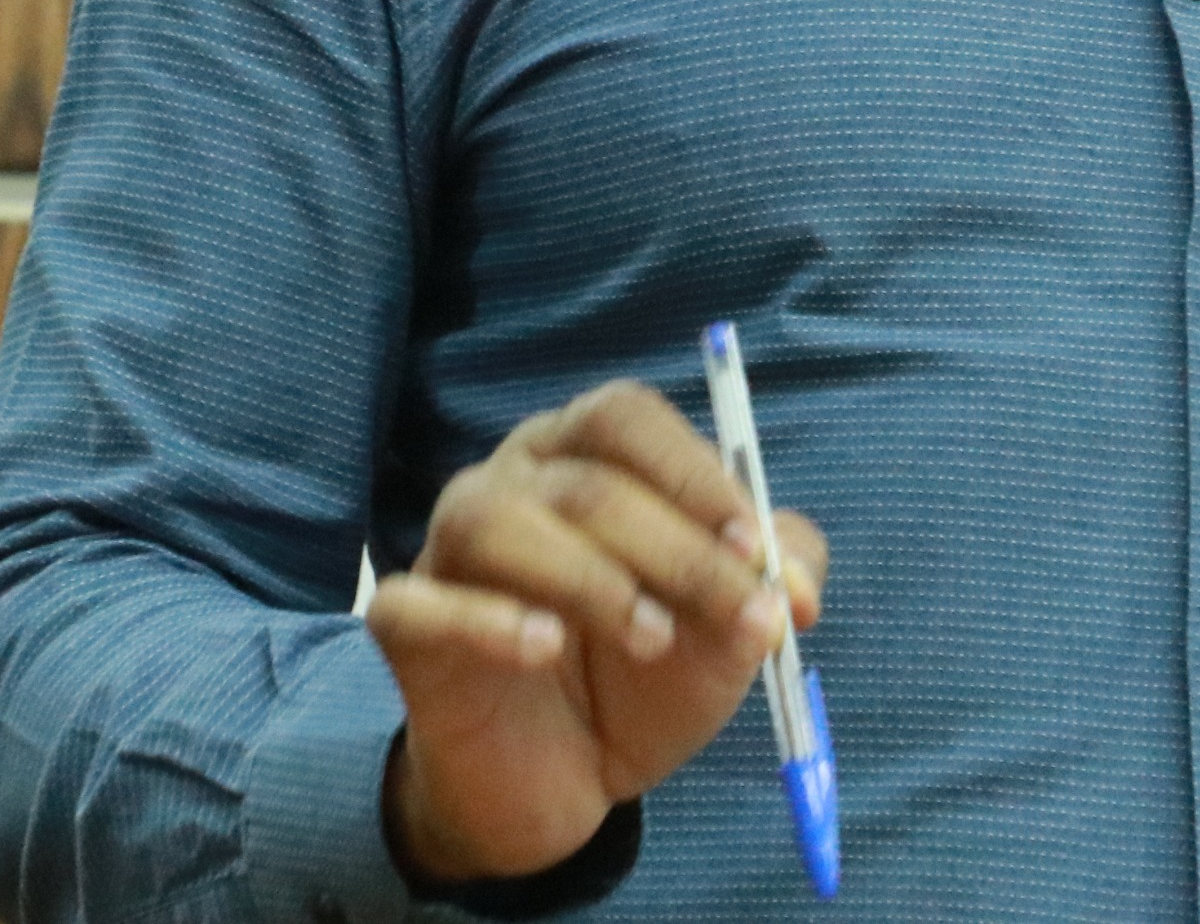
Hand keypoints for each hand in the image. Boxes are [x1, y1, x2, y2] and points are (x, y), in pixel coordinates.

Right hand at [368, 380, 828, 883]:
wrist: (565, 778)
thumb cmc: (645, 673)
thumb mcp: (727, 628)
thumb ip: (771, 585)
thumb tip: (792, 583)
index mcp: (584, 455)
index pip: (626, 420)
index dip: (694, 474)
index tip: (754, 548)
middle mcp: (511, 480)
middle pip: (583, 480)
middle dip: (676, 548)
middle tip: (735, 617)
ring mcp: (448, 548)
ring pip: (495, 520)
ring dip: (589, 578)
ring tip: (650, 639)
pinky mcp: (406, 624)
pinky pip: (418, 602)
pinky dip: (486, 620)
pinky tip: (545, 648)